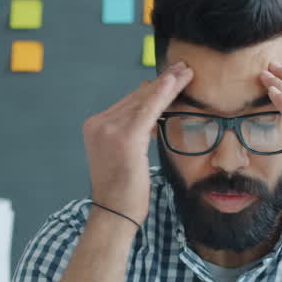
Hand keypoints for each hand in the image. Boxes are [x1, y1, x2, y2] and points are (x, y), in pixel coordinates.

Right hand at [82, 62, 193, 223]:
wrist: (114, 214)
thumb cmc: (123, 192)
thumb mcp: (125, 157)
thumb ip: (133, 134)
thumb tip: (150, 118)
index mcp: (95, 127)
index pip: (128, 104)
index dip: (151, 90)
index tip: (169, 78)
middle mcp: (98, 125)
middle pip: (136, 98)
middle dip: (161, 82)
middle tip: (182, 67)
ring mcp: (109, 129)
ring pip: (144, 100)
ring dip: (168, 84)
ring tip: (186, 71)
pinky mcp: (125, 137)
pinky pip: (149, 109)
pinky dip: (163, 93)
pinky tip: (176, 81)